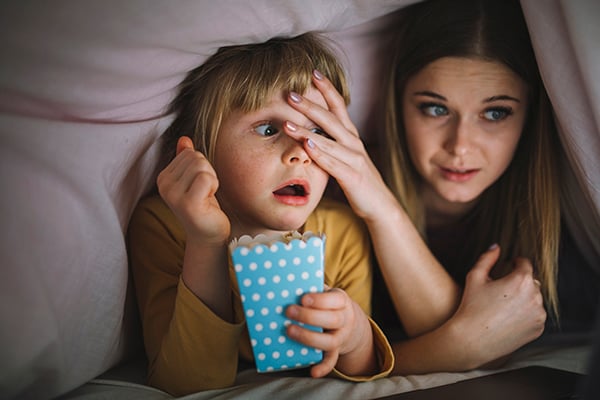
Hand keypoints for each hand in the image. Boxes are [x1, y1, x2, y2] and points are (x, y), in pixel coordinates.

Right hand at [157, 136, 229, 243]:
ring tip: (206, 195)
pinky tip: (209, 200)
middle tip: (205, 192)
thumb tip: (184, 139)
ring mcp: (173, 195)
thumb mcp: (194, 179)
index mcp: (164, 177)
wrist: (209, 234)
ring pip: (201, 166)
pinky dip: (213, 186)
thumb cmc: (204, 205)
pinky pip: (206, 178)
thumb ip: (187, 159)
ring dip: (211, 179)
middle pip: (196, 158)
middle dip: (208, 172)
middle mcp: (164, 185)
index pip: (189, 153)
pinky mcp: (187, 203)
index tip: (199, 186)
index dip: (202, 167)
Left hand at [283, 71, 397, 222]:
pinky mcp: (352, 177)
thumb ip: (331, 143)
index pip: (339, 106)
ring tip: (288, 122)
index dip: (327, 89)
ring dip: (307, 130)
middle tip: (290, 93)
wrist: (381, 206)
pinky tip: (307, 146)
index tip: (313, 72)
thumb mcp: (345, 157)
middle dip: (310, 105)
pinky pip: (333, 164)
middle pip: (331, 119)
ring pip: (329, 140)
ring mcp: (354, 159)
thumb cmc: (359, 180)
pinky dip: (320, 154)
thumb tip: (310, 132)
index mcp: (351, 136)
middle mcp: (354, 144)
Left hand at [285, 286, 375, 377]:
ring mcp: (341, 336)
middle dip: (310, 316)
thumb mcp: (325, 291)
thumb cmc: (327, 302)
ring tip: (289, 331)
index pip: (336, 300)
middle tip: (288, 311)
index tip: (303, 298)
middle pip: (333, 320)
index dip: (320, 300)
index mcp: (341, 301)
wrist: (348, 322)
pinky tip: (312, 372)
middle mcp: (345, 319)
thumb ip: (311, 286)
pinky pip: (332, 360)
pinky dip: (323, 367)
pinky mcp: (336, 351)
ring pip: (330, 341)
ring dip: (309, 338)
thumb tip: (287, 281)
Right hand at [451, 245, 545, 367]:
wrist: (472, 340)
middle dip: (519, 281)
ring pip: (535, 298)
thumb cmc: (470, 307)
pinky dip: (526, 313)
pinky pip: (535, 315)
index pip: (525, 263)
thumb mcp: (474, 277)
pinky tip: (508, 317)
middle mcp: (535, 296)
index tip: (509, 265)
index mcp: (521, 280)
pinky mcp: (538, 328)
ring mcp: (539, 314)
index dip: (515, 262)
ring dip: (524, 297)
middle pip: (532, 281)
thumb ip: (487, 258)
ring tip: (504, 305)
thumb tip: (496, 246)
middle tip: (501, 289)